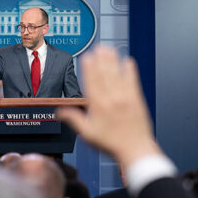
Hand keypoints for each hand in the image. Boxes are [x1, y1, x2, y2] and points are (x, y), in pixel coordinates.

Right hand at [57, 46, 159, 167]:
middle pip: (105, 74)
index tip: (87, 56)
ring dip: (113, 60)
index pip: (92, 81)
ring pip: (117, 74)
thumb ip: (74, 119)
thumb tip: (59, 112)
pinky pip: (133, 80)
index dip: (89, 67)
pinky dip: (130, 70)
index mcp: (98, 106)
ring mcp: (126, 98)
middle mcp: (112, 99)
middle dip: (101, 59)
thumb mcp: (88, 134)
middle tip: (98, 47)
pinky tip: (127, 61)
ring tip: (109, 49)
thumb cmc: (111, 144)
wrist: (135, 150)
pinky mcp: (137, 100)